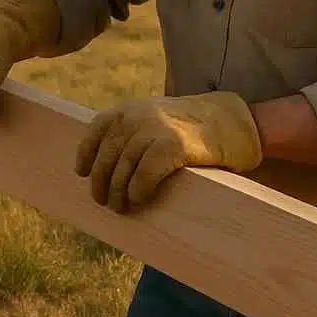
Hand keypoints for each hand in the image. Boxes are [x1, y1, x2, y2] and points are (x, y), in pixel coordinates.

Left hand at [74, 92, 262, 212]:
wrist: (234, 120)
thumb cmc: (194, 127)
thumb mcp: (158, 117)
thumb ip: (134, 131)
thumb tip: (109, 166)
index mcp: (131, 109)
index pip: (97, 129)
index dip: (86, 154)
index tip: (82, 173)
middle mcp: (138, 117)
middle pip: (107, 156)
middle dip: (101, 182)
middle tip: (104, 201)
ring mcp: (156, 130)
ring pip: (123, 169)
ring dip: (118, 193)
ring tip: (121, 207)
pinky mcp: (174, 146)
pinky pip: (144, 174)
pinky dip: (137, 190)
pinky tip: (139, 199)